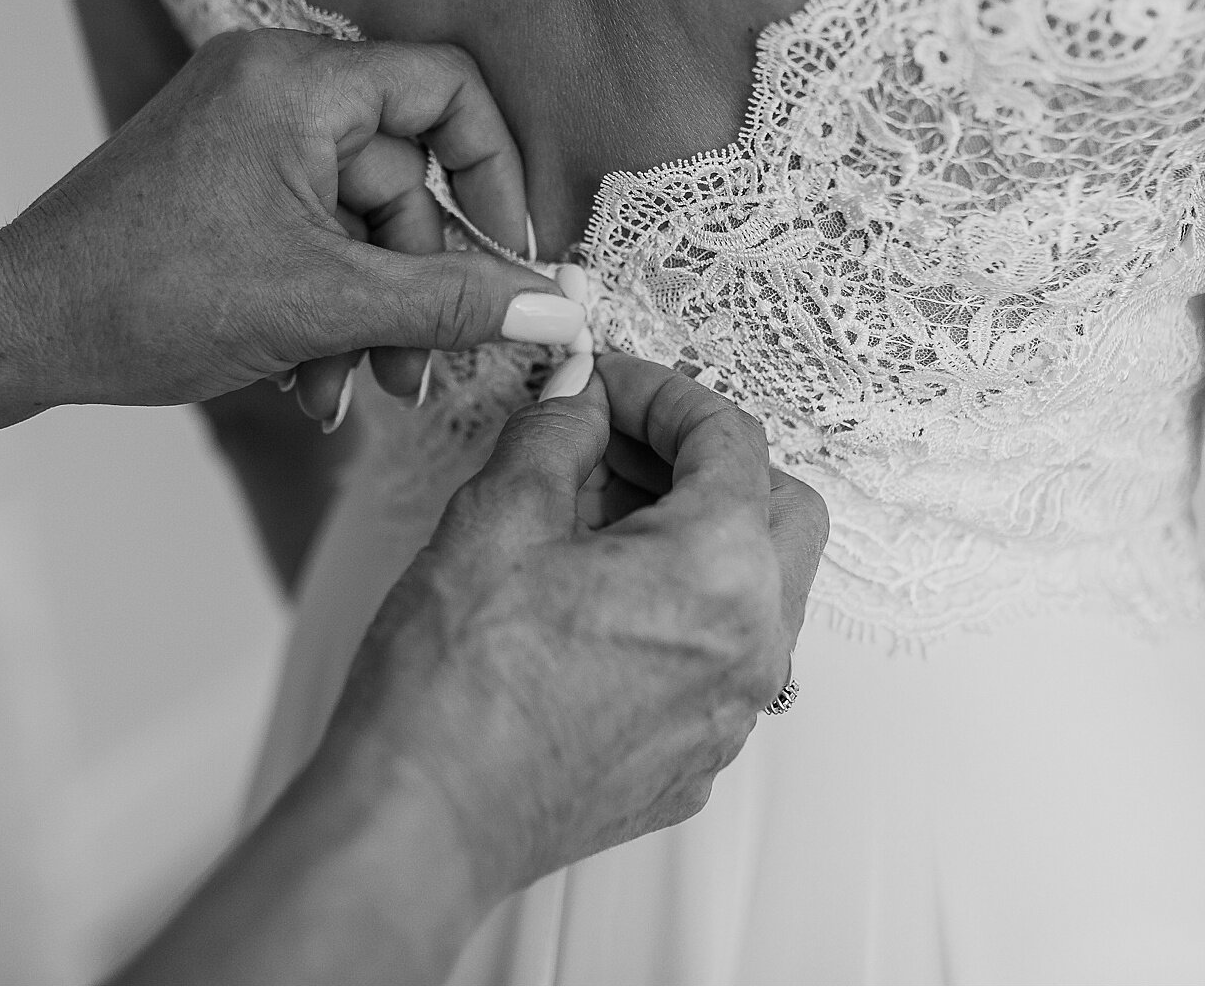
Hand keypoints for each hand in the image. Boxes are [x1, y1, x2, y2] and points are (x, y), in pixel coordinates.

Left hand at [0, 28, 583, 414]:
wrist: (15, 331)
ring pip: (357, 224)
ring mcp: (243, 137)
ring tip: (358, 392)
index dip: (494, 175)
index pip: (446, 90)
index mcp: (297, 81)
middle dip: (418, 286)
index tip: (509, 260)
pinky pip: (309, 237)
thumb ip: (449, 302)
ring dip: (371, 316)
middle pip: (404, 177)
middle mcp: (272, 88)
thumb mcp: (322, 306)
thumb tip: (557, 305)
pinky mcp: (222, 186)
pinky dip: (322, 309)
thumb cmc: (145, 298)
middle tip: (426, 369)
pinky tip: (308, 388)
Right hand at [318, 353, 829, 907]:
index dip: (662, 392)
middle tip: (619, 446)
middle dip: (705, 462)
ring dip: (698, 537)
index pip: (729, 438)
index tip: (606, 386)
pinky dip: (680, 611)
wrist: (424, 818)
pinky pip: (720, 660)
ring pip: (758, 591)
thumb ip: (557, 435)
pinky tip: (595, 603)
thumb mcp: (498, 517)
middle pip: (780, 510)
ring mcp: (729, 714)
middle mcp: (752, 647)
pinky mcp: (694, 760)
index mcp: (720, 570)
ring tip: (595, 522)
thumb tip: (580, 399)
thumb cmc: (456, 688)